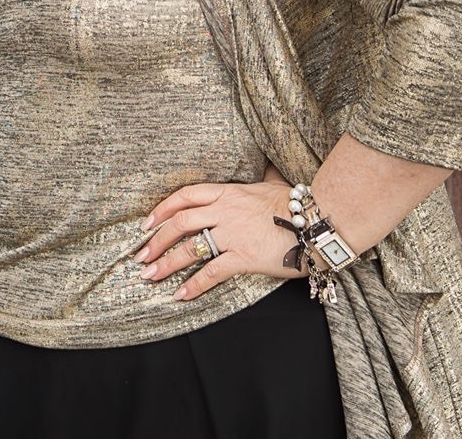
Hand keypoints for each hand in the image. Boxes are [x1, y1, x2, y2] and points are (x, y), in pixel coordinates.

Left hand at [136, 177, 303, 301]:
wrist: (320, 221)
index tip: (146, 223)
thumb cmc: (300, 204)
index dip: (162, 209)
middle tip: (140, 255)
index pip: (186, 196)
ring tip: (149, 275)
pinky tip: (180, 295)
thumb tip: (265, 165)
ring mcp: (233, 234)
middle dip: (156, 240)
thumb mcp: (274, 183)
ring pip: (190, 248)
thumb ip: (262, 177)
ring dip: (166, 263)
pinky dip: (193, 286)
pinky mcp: (244, 257)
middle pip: (180, 222)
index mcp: (229, 192)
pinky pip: (212, 273)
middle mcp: (225, 211)